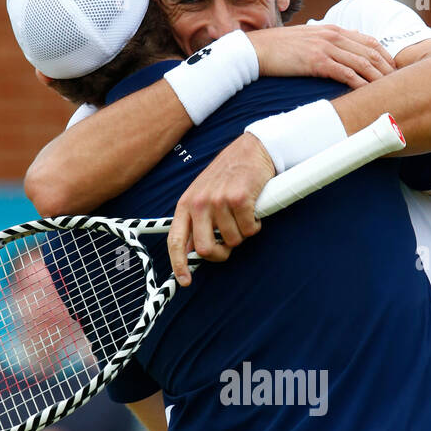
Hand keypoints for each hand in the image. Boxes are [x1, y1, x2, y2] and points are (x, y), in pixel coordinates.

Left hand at [168, 134, 275, 285]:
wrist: (250, 150)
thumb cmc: (228, 175)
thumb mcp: (203, 195)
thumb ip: (197, 222)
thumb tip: (194, 251)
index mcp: (186, 204)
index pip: (175, 240)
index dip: (179, 264)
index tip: (185, 281)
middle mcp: (199, 203)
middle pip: (205, 248)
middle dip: (222, 253)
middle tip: (230, 245)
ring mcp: (218, 200)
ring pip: (233, 241)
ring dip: (243, 233)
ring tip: (243, 215)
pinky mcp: (239, 198)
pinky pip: (249, 229)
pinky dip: (255, 225)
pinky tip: (254, 210)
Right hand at [247, 23, 394, 87]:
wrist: (257, 50)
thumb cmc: (280, 50)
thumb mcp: (308, 42)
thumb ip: (326, 46)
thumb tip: (338, 59)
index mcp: (333, 30)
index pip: (369, 41)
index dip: (386, 57)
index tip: (395, 72)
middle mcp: (333, 35)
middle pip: (371, 52)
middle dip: (388, 69)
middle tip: (401, 85)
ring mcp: (325, 47)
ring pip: (362, 62)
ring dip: (378, 78)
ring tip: (390, 92)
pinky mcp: (317, 61)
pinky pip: (345, 72)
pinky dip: (360, 84)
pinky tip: (368, 95)